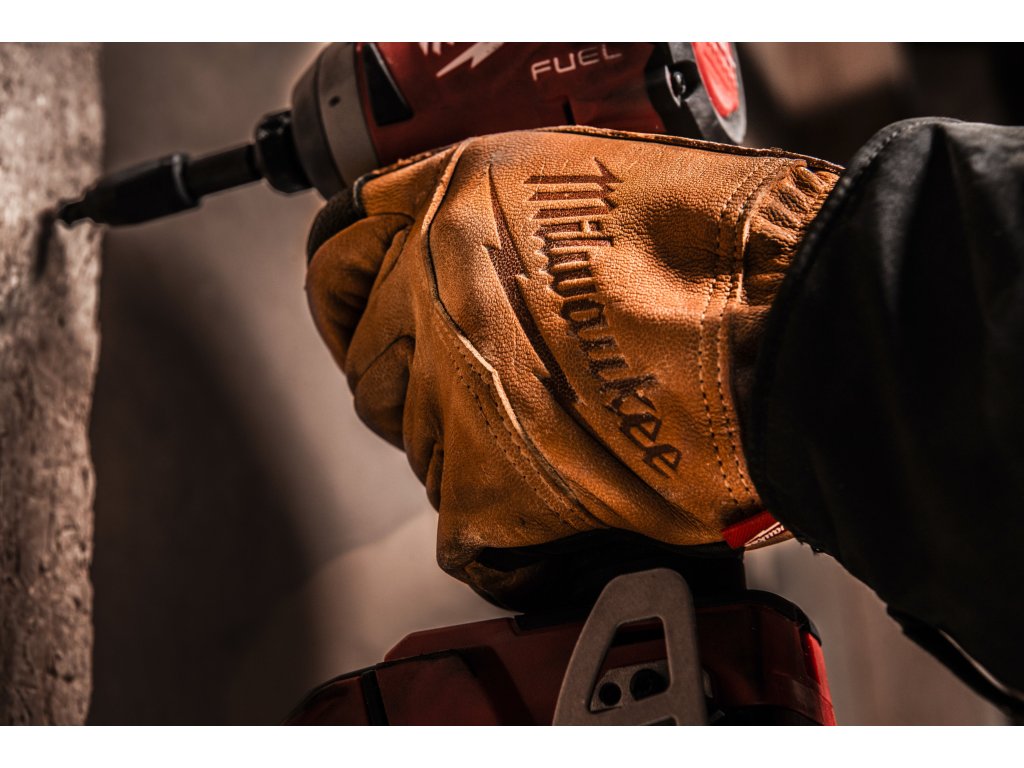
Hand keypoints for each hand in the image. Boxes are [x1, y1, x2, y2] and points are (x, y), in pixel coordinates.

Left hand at [306, 127, 838, 605]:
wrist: (797, 327)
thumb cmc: (733, 249)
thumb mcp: (595, 176)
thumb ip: (508, 214)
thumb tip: (480, 253)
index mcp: (456, 203)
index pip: (336, 262)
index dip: (352, 299)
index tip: (365, 319)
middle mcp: (435, 290)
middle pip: (371, 369)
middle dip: (420, 384)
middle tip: (493, 392)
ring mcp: (454, 389)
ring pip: (420, 450)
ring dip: (476, 454)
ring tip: (560, 442)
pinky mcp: (489, 485)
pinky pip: (464, 533)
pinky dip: (508, 536)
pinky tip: (560, 509)